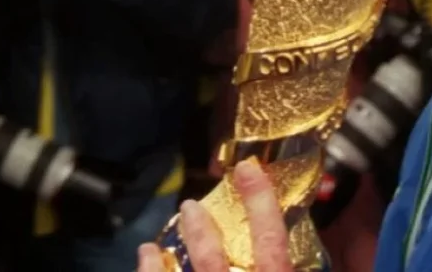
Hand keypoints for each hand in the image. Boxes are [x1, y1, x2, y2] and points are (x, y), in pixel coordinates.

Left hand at [138, 159, 292, 271]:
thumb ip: (286, 267)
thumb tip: (285, 255)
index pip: (270, 242)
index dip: (260, 203)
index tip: (247, 169)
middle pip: (213, 259)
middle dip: (199, 231)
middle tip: (189, 207)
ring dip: (161, 263)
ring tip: (149, 247)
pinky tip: (145, 261)